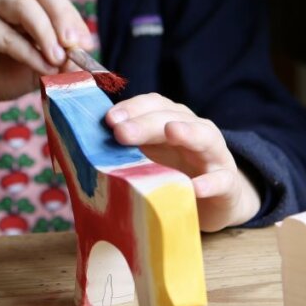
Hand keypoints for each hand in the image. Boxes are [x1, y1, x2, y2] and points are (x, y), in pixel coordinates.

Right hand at [0, 0, 92, 123]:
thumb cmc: (3, 74)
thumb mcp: (41, 65)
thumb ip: (61, 59)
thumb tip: (83, 59)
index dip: (74, 18)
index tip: (87, 45)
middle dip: (63, 17)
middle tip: (74, 45)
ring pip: (25, 7)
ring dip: (47, 34)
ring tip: (58, 59)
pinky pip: (7, 34)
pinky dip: (29, 52)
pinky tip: (41, 67)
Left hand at [105, 93, 260, 230]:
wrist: (217, 200)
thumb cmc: (174, 174)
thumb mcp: (147, 159)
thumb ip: (121, 152)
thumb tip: (77, 152)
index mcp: (169, 121)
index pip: (151, 105)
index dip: (131, 108)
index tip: (108, 119)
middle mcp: (193, 130)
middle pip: (170, 117)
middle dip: (145, 122)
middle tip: (122, 131)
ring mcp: (214, 155)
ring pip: (204, 136)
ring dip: (187, 132)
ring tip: (171, 132)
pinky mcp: (228, 184)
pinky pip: (221, 181)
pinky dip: (209, 183)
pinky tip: (195, 188)